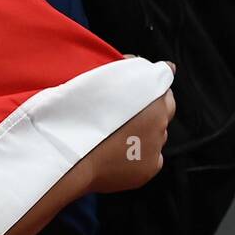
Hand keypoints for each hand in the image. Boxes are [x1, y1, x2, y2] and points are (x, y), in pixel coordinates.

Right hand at [86, 61, 175, 193]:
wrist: (69, 157)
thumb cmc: (77, 116)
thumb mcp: (100, 79)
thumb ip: (134, 69)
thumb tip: (165, 65)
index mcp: (150, 99)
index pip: (164, 89)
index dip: (149, 89)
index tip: (135, 92)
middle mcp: (160, 123)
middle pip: (163, 113)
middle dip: (148, 112)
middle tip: (122, 114)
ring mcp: (155, 148)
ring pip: (155, 136)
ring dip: (142, 134)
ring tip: (114, 137)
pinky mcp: (149, 168)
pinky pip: (150, 158)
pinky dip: (138, 155)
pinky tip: (117, 154)